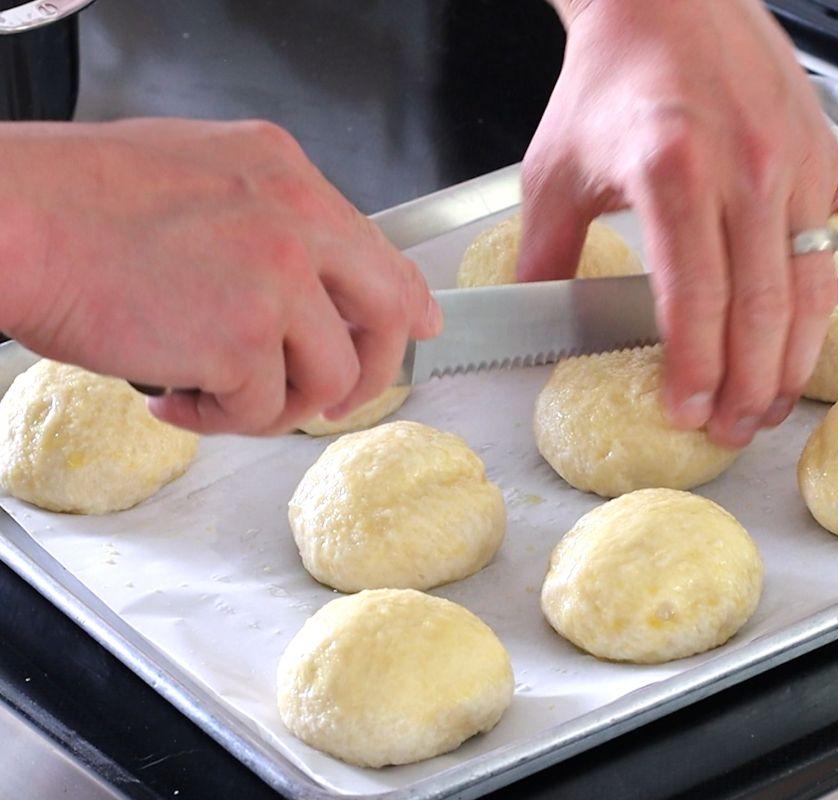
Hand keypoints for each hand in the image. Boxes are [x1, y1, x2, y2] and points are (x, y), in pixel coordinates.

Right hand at [0, 118, 439, 435]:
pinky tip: (173, 400)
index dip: (406, 303)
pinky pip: (260, 409)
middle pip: (388, 317)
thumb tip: (310, 268)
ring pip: (327, 378)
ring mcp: (276, 280)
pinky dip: (218, 420)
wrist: (13, 219)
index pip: (380, 252)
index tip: (417, 330)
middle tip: (332, 401)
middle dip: (370, 373)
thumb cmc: (75, 200)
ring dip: (275, 406)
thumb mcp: (199, 174)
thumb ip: (269, 217)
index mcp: (288, 175)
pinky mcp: (242, 339)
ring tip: (215, 397)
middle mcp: (297, 221)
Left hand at [520, 0, 837, 446]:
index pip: (695, 299)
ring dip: (799, 356)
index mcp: (674, 172)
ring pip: (815, 283)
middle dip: (748, 385)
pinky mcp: (831, 149)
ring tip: (772, 399)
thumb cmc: (613, 80)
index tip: (688, 412)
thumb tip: (537, 317)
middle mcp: (748, 169)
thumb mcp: (556, 168)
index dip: (695, 369)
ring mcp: (801, 161)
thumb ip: (545, 252)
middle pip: (762, 308)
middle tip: (732, 430)